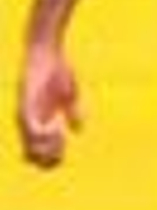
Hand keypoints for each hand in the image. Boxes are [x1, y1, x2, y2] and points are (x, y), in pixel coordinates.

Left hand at [18, 42, 80, 167]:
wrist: (45, 50)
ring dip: (51, 146)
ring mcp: (25, 117)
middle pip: (34, 159)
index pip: (39, 154)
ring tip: (60, 130)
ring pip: (33, 150)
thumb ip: (72, 112)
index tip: (67, 141)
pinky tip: (58, 121)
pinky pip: (34, 131)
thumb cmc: (57, 69)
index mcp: (37, 123)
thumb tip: (78, 129)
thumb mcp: (69, 95)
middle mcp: (27, 124)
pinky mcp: (26, 107)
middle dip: (53, 157)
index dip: (54, 156)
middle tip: (64, 140)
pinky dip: (49, 133)